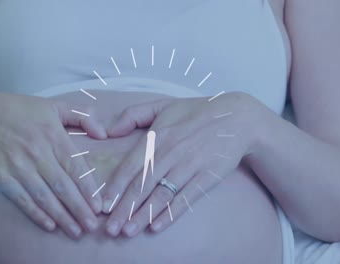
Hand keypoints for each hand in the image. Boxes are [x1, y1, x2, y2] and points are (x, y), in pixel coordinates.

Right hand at [0, 92, 106, 237]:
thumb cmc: (24, 111)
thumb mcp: (56, 106)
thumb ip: (83, 116)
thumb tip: (103, 133)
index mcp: (54, 136)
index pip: (75, 167)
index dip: (87, 189)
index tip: (98, 206)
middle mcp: (37, 153)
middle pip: (62, 186)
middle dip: (78, 209)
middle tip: (91, 226)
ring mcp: (18, 166)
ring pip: (44, 196)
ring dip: (61, 216)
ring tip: (75, 231)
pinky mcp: (2, 176)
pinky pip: (22, 199)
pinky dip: (36, 213)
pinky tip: (50, 225)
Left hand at [102, 91, 265, 236]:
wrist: (236, 118)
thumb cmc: (195, 112)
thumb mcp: (162, 104)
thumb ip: (132, 115)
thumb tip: (109, 131)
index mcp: (158, 135)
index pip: (131, 165)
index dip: (116, 187)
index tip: (103, 204)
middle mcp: (171, 152)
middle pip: (143, 185)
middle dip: (124, 208)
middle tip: (110, 229)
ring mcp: (190, 166)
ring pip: (162, 195)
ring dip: (143, 216)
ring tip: (128, 231)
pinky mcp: (206, 177)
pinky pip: (185, 199)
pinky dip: (171, 214)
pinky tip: (156, 227)